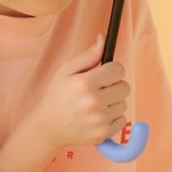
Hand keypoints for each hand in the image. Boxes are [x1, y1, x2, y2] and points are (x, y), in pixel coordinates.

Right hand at [27, 32, 130, 152]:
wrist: (47, 127)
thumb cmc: (57, 96)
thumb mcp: (66, 70)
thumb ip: (88, 54)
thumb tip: (104, 38)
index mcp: (85, 83)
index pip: (118, 70)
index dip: (113, 70)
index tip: (105, 73)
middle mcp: (94, 102)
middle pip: (124, 87)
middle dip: (114, 86)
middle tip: (99, 89)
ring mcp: (99, 120)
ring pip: (123, 104)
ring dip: (113, 102)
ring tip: (95, 104)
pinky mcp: (103, 133)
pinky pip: (122, 120)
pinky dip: (113, 117)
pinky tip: (97, 116)